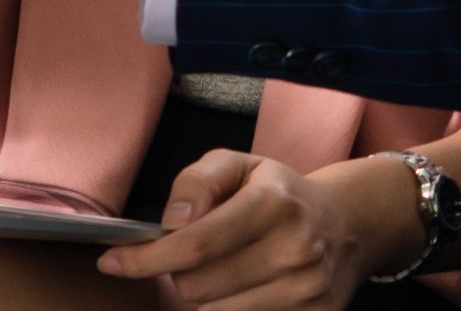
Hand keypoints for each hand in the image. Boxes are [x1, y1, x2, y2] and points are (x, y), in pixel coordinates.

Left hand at [97, 150, 421, 309]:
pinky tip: (239, 289)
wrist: (348, 225)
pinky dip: (228, 308)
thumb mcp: (237, 165)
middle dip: (177, 273)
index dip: (146, 259)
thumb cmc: (279, 192)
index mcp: (274, 203)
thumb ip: (196, 183)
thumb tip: (172, 224)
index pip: (196, 245)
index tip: (112, 262)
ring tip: (220, 270)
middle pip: (198, 287)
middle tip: (190, 255)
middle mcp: (295, 250)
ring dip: (202, 296)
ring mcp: (308, 292)